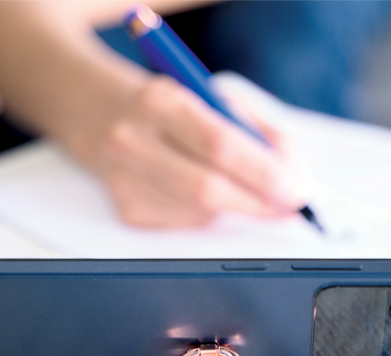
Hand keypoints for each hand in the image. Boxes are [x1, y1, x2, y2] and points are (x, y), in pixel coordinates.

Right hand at [77, 74, 304, 227]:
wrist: (95, 113)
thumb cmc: (165, 105)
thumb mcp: (208, 96)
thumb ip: (255, 129)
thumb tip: (292, 172)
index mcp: (159, 103)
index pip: (219, 146)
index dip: (264, 174)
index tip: (295, 189)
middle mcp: (133, 142)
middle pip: (208, 190)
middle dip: (259, 204)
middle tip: (288, 206)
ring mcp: (124, 181)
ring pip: (201, 214)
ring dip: (240, 210)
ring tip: (254, 195)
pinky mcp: (126, 210)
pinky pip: (187, 224)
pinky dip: (213, 215)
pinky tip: (211, 197)